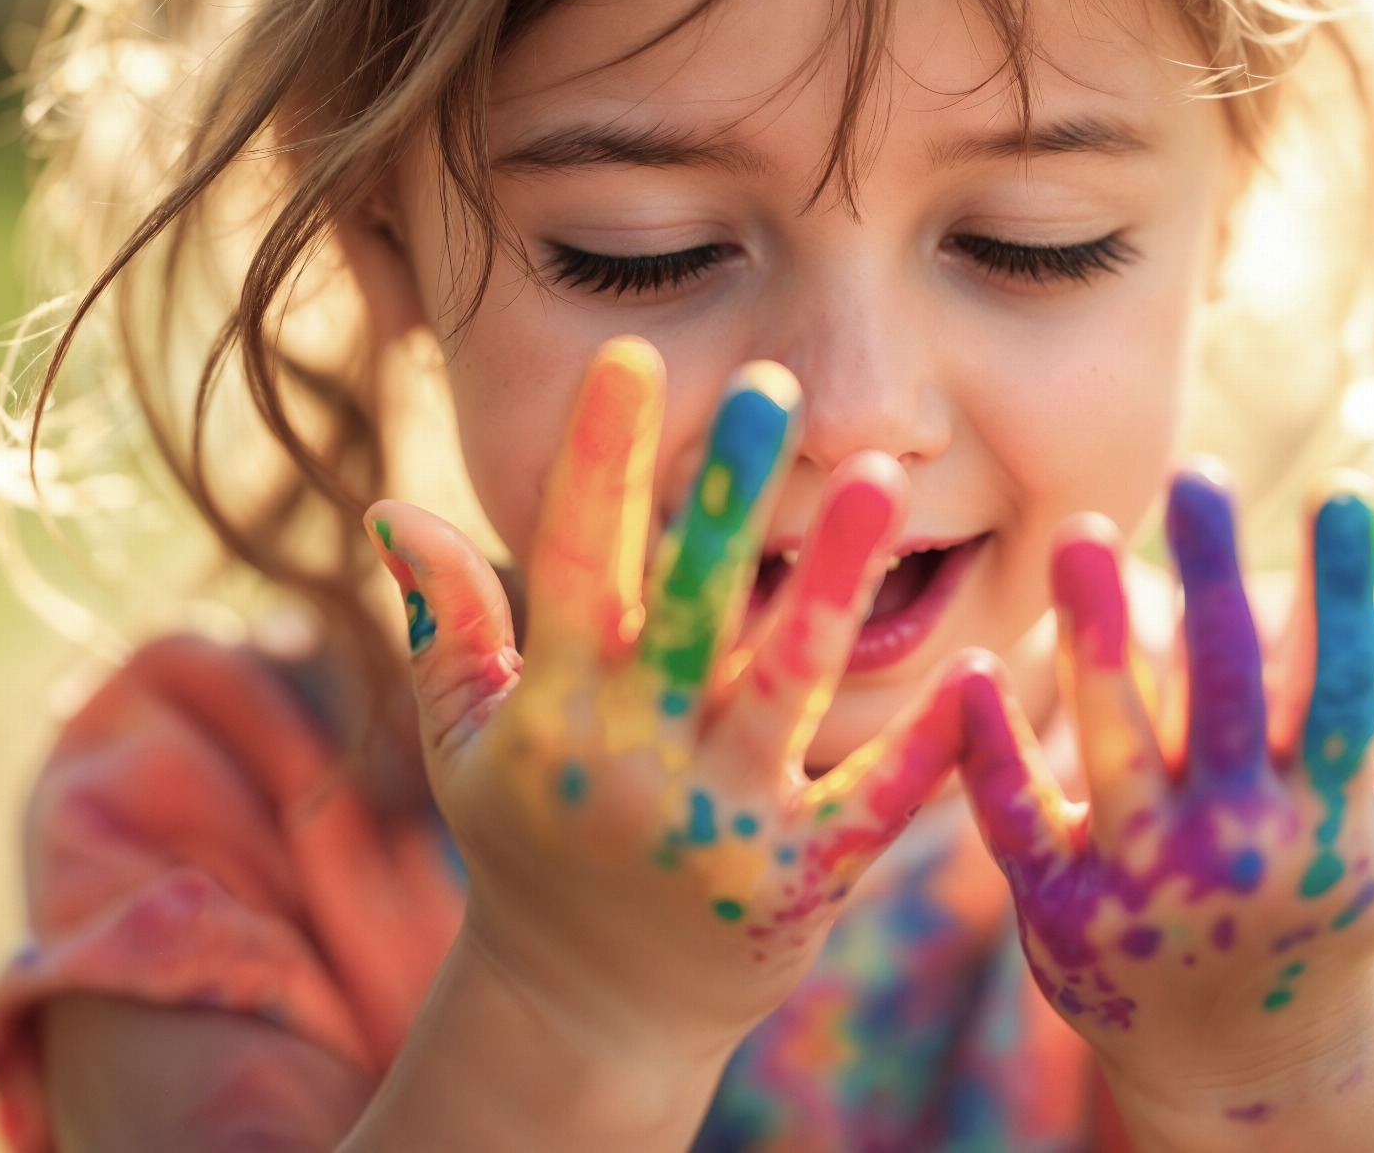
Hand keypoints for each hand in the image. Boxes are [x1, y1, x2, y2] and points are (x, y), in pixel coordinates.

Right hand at [364, 337, 966, 1058]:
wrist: (589, 1016)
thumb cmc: (532, 850)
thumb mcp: (468, 744)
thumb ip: (446, 626)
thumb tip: (391, 507)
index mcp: (555, 712)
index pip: (570, 566)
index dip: (598, 463)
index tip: (632, 356)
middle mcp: (634, 760)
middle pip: (688, 610)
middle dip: (727, 498)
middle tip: (772, 386)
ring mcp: (721, 823)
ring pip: (787, 687)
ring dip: (835, 584)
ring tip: (886, 481)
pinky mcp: (800, 879)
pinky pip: (872, 805)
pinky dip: (927, 749)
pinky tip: (983, 671)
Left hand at [954, 467, 1373, 1127]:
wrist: (1246, 1069)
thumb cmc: (1331, 911)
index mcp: (1330, 820)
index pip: (1340, 691)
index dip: (1343, 594)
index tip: (1340, 492)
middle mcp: (1240, 849)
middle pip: (1223, 696)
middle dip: (1213, 583)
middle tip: (1194, 475)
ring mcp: (1145, 882)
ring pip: (1115, 744)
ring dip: (1096, 638)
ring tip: (1076, 532)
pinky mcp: (1061, 912)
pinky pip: (1017, 821)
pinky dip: (994, 752)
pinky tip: (972, 671)